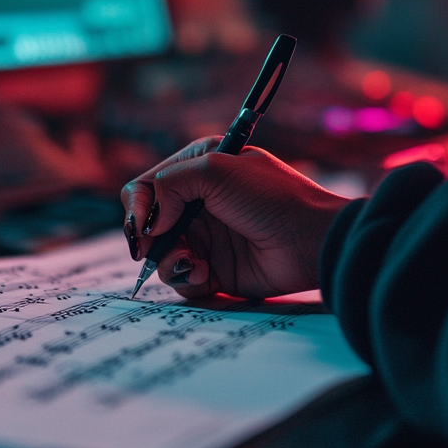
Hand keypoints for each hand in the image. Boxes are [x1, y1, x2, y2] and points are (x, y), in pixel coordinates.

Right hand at [121, 138, 350, 298]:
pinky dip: (188, 279)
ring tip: (193, 263)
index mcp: (198, 168)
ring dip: (170, 261)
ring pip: (162, 255)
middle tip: (153, 250)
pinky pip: (183, 279)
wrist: (310, 240)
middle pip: (148, 224)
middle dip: (149, 239)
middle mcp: (199, 202)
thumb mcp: (214, 171)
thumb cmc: (269, 198)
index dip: (138, 206)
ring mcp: (208, 237)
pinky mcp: (216, 270)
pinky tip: (207, 275)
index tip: (144, 227)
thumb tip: (149, 224)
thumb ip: (168, 186)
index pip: (146, 185)